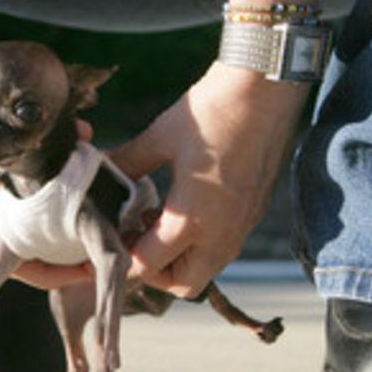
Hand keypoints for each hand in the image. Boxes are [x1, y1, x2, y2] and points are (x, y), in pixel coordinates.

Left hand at [110, 61, 309, 297]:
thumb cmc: (214, 109)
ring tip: (157, 219)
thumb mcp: (160, 137)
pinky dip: (201, 242)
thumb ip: (127, 162)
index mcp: (193, 218)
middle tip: (135, 237)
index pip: (148, 266)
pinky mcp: (254, 212)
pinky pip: (224, 246)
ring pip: (207, 268)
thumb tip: (103, 170)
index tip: (108, 242)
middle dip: (154, 272)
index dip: (122, 260)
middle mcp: (222, 233)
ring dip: (179, 258)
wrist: (268, 88)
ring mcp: (243, 225)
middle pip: (183, 284)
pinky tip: (185, 207)